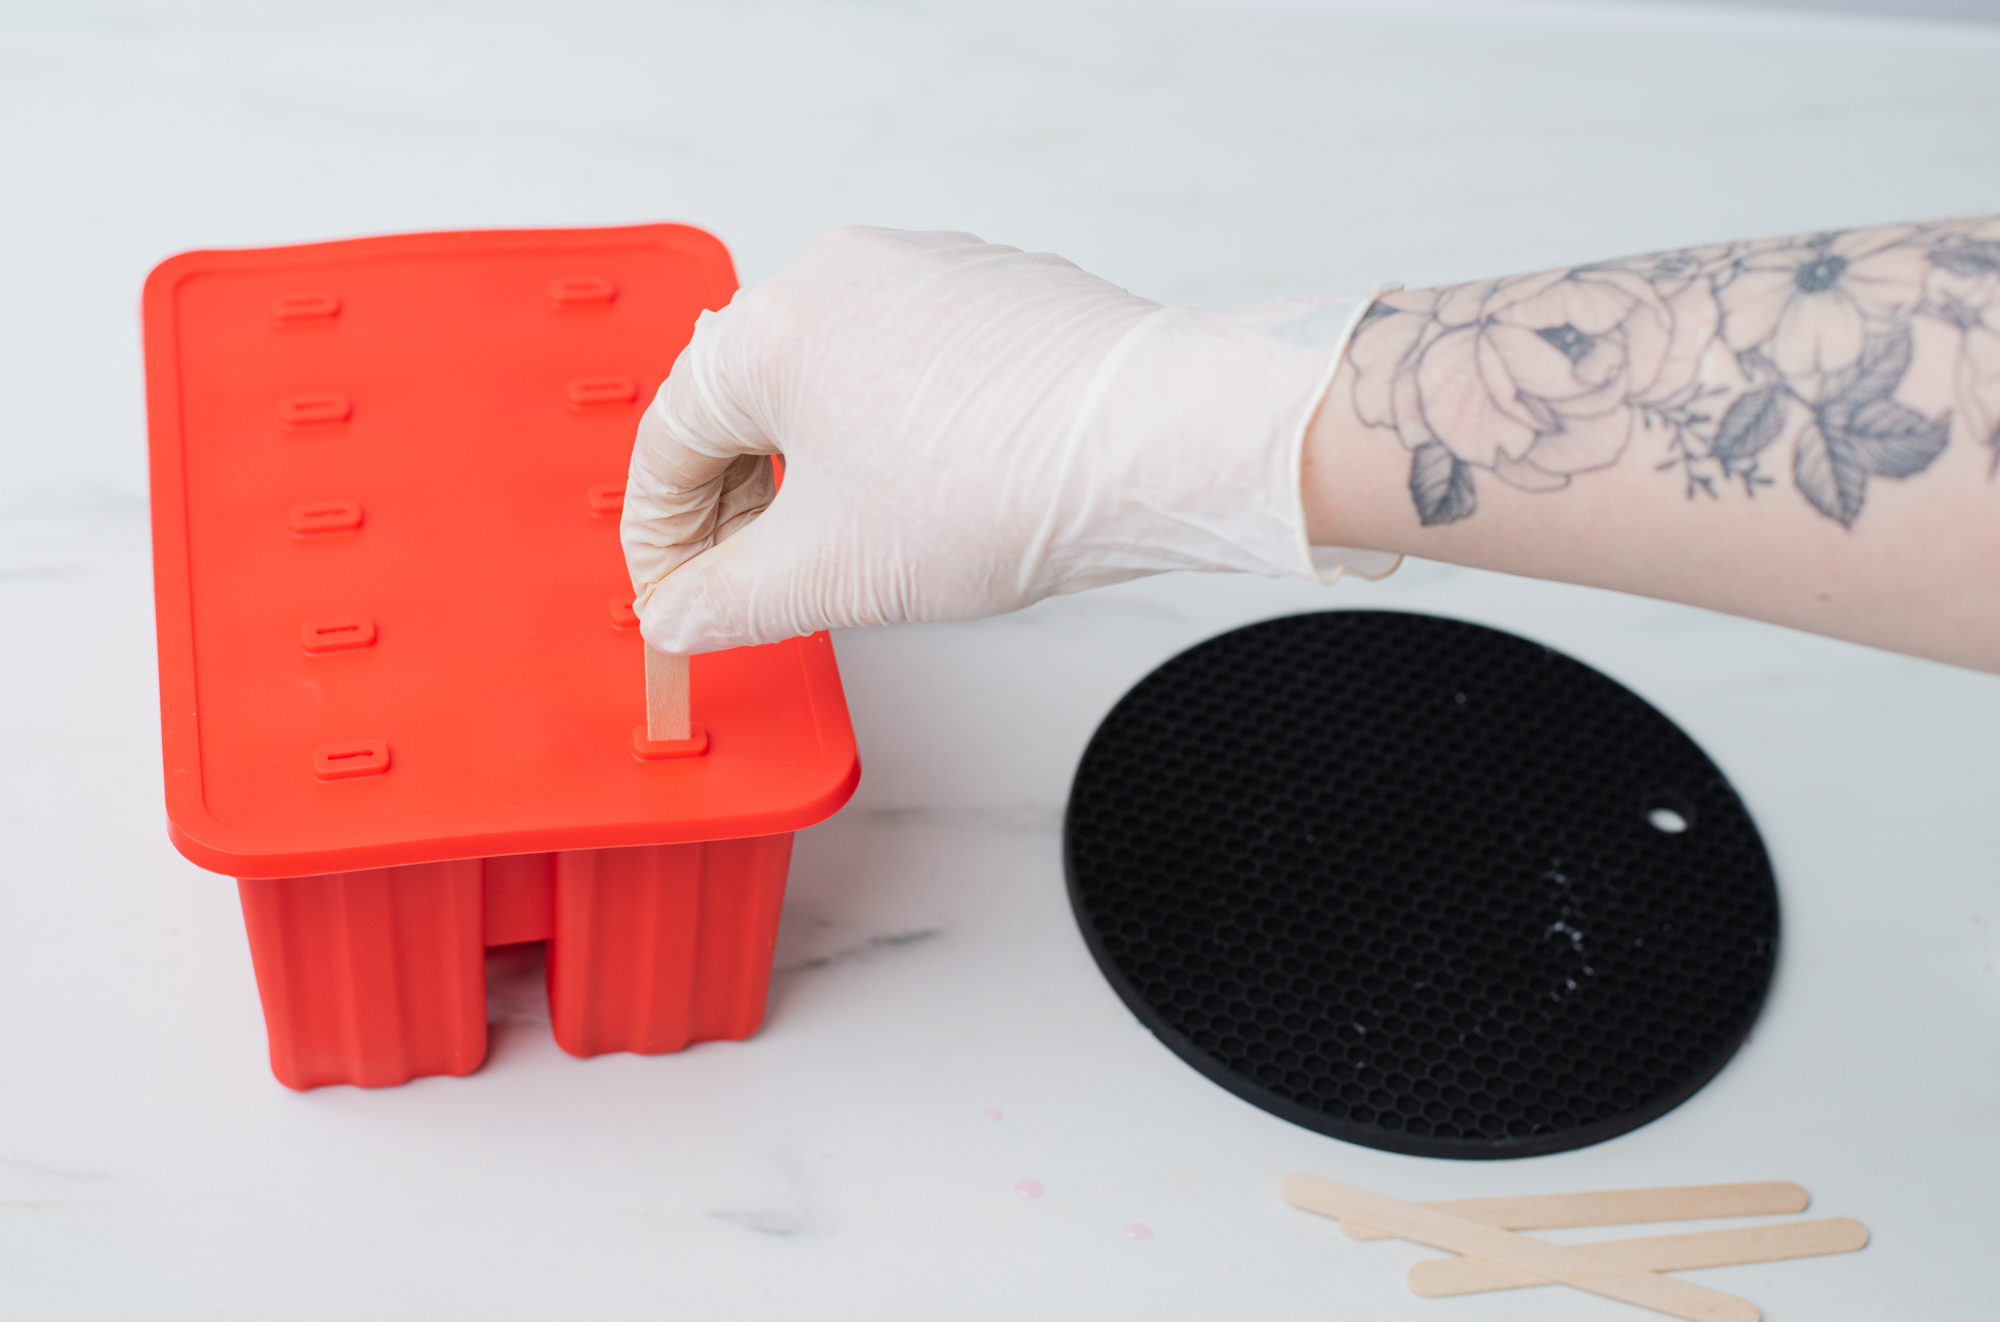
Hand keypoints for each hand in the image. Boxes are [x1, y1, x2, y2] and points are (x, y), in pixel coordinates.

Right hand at [622, 226, 1394, 653]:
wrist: (1159, 440)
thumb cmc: (1010, 485)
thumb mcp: (835, 575)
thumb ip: (726, 602)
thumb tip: (682, 615)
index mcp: (771, 330)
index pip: (669, 442)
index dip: (659, 538)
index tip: (674, 593)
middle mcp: (836, 275)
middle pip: (740, 399)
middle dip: (731, 499)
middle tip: (742, 578)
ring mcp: (919, 270)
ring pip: (823, 375)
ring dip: (808, 463)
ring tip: (836, 542)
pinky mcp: (989, 287)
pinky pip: (899, 359)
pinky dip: (881, 426)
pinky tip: (920, 490)